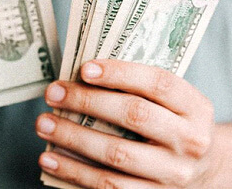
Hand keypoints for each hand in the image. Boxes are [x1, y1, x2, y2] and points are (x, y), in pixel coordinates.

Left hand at [36, 59, 215, 187]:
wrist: (203, 168)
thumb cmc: (173, 122)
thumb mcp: (171, 102)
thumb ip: (138, 88)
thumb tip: (82, 78)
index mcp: (194, 107)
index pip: (157, 82)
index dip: (119, 73)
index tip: (84, 69)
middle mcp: (189, 140)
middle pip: (133, 115)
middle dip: (87, 102)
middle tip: (53, 93)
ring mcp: (172, 174)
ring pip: (116, 154)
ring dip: (72, 138)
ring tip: (43, 124)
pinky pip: (109, 187)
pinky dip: (74, 172)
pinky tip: (50, 157)